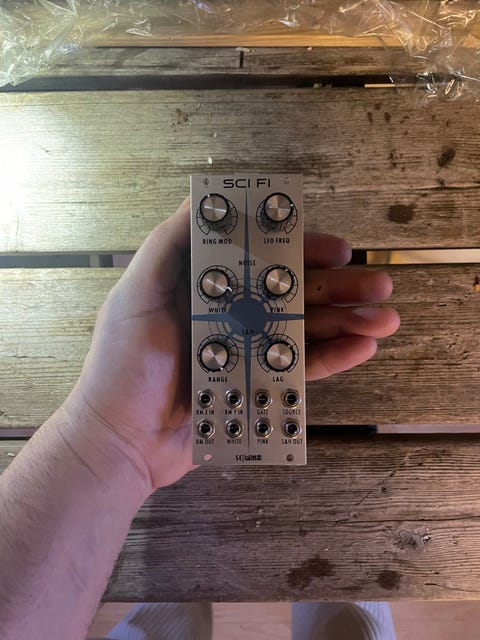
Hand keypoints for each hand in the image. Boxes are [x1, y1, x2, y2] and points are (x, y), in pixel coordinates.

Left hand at [67, 199, 398, 490]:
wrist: (121, 442)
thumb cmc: (125, 366)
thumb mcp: (136, 296)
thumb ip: (168, 246)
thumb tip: (204, 198)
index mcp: (206, 287)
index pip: (261, 258)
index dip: (301, 250)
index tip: (336, 247)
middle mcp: (231, 314)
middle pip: (292, 292)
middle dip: (337, 286)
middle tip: (378, 284)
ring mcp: (246, 351)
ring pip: (303, 329)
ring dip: (346, 321)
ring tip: (385, 318)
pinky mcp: (255, 385)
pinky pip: (299, 368)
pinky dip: (332, 358)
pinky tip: (363, 347)